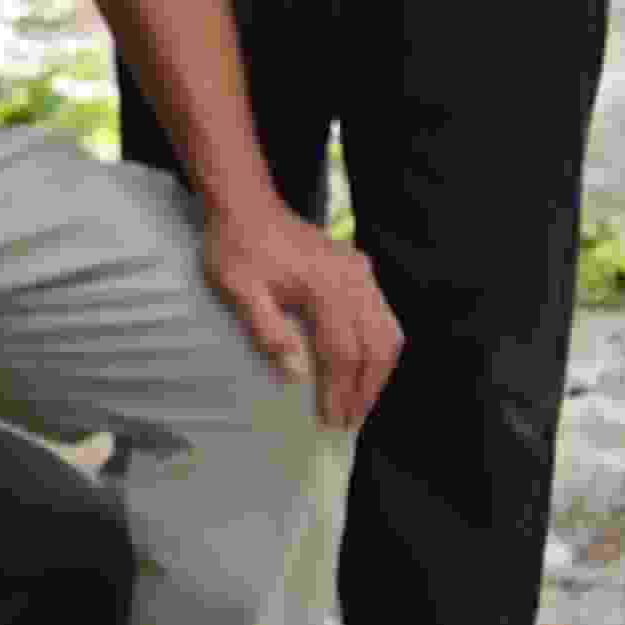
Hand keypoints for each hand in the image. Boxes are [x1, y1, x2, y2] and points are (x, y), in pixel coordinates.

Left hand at [203, 196, 401, 428]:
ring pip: (388, 331)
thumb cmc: (236, 248)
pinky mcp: (360, 268)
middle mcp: (354, 280)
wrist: (245, 204)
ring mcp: (361, 273)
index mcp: (325, 288)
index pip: (341, 352)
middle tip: (351, 420)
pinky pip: (383, 314)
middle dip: (367, 388)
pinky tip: (366, 365)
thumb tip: (298, 375)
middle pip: (377, 346)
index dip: (339, 390)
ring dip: (379, 370)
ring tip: (361, 400)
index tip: (332, 421)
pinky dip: (380, 346)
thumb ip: (268, 331)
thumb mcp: (238, 290)